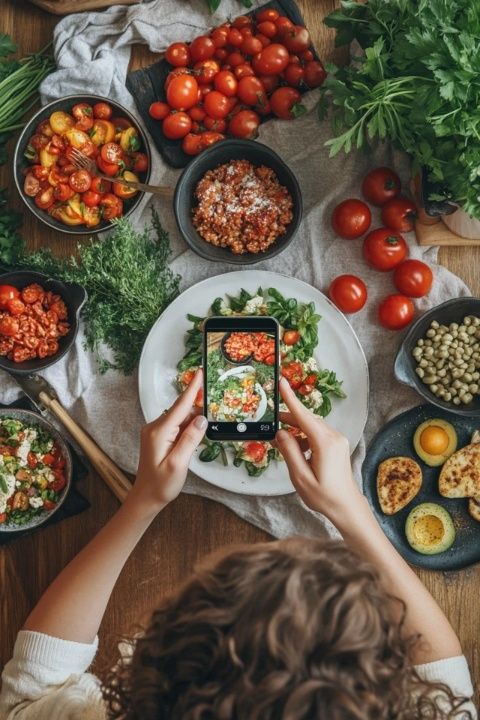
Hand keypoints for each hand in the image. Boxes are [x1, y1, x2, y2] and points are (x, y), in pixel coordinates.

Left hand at [129, 369, 206, 513]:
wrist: (146, 497)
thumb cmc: (161, 484)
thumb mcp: (178, 463)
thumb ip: (190, 439)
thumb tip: (202, 419)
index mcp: (159, 431)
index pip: (180, 406)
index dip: (192, 388)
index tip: (200, 372)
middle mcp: (155, 427)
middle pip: (181, 411)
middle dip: (197, 407)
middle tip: (213, 403)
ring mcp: (156, 431)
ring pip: (180, 419)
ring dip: (193, 421)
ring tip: (205, 428)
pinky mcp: (159, 437)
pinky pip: (177, 426)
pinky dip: (188, 428)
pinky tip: (194, 436)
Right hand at [275, 376, 362, 519]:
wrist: (346, 506)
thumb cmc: (324, 496)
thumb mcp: (300, 477)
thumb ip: (289, 452)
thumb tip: (280, 433)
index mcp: (325, 444)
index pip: (304, 416)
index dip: (290, 399)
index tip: (282, 382)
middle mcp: (334, 437)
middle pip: (307, 419)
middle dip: (289, 419)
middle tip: (273, 422)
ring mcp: (337, 440)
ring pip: (312, 426)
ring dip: (297, 430)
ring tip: (283, 442)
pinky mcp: (337, 445)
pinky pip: (318, 433)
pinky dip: (305, 437)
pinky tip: (297, 449)